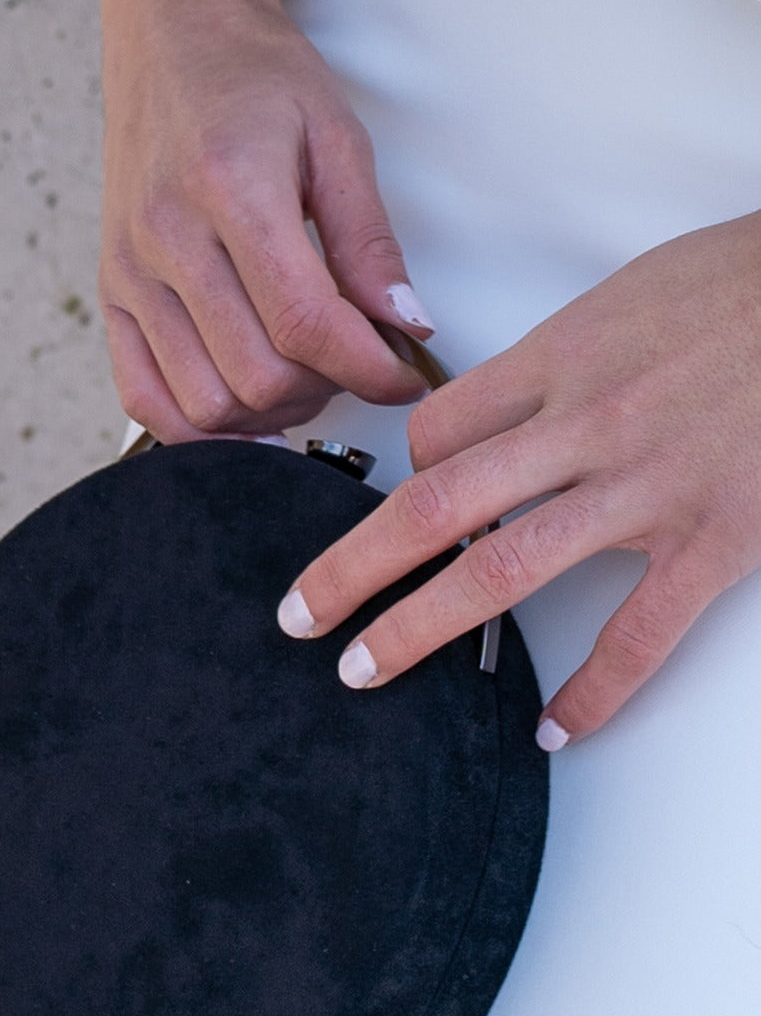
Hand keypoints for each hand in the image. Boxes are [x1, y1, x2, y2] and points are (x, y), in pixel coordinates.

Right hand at [99, 0, 432, 441]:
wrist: (172, 41)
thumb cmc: (254, 81)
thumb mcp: (337, 139)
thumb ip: (370, 241)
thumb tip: (406, 327)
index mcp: (231, 188)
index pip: (305, 323)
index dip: (368, 371)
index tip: (402, 379)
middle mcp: (169, 236)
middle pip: (257, 375)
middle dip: (323, 391)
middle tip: (350, 365)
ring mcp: (131, 273)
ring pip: (205, 403)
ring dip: (267, 414)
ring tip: (300, 378)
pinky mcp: (110, 296)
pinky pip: (144, 400)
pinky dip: (198, 428)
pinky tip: (242, 408)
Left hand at [276, 212, 760, 745]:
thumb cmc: (746, 285)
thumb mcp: (630, 294)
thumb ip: (560, 357)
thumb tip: (510, 401)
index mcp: (561, 358)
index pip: (438, 432)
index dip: (399, 480)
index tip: (393, 513)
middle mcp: (585, 424)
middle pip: (434, 504)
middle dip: (352, 567)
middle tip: (299, 616)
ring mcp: (645, 488)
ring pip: (502, 569)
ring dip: (419, 628)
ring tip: (362, 672)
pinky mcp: (712, 540)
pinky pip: (635, 634)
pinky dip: (591, 692)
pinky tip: (553, 729)